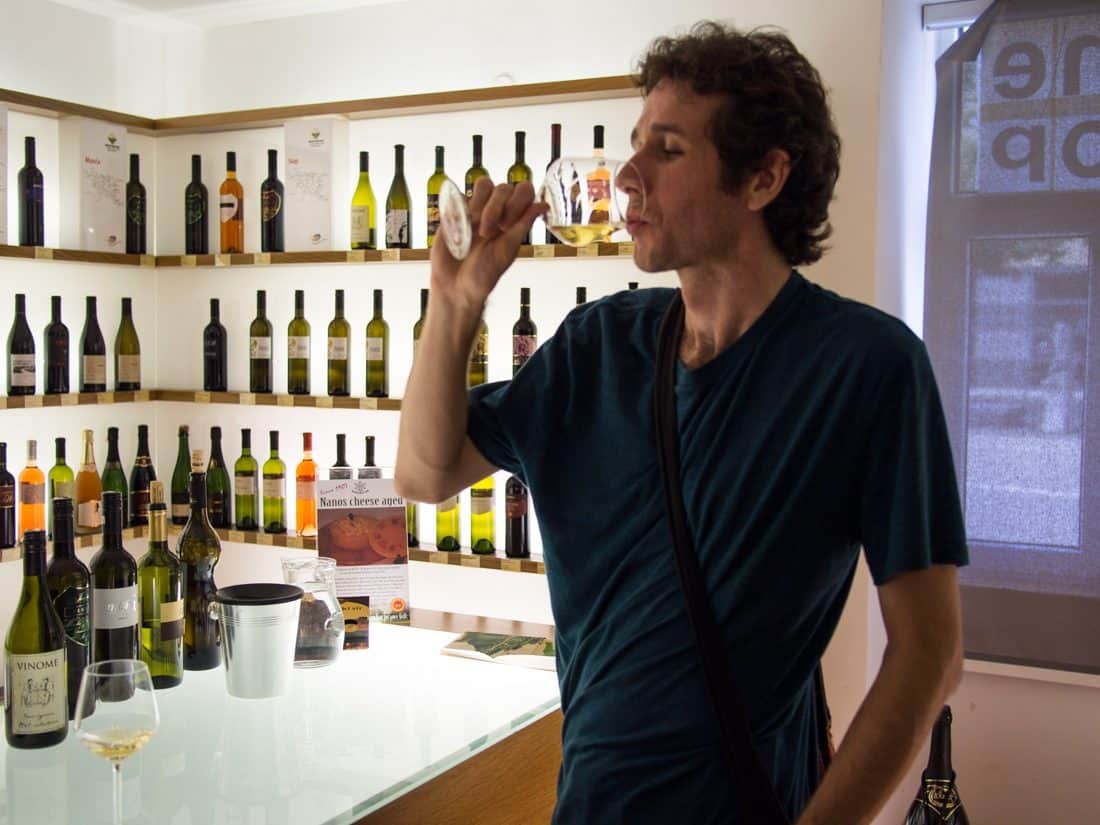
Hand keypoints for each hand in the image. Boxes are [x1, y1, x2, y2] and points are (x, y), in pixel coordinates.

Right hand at [430, 176, 545, 314]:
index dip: (517, 202)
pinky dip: (460, 207)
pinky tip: (458, 228)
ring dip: (480, 203)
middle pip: (503, 188)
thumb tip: (544, 205)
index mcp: (513, 220)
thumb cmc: (483, 274)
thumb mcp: (506, 251)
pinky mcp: (455, 210)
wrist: (454, 286)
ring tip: (473, 228)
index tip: (506, 226)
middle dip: (496, 209)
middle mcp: (496, 211)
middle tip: (487, 234)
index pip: (523, 192)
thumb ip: (523, 225)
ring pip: (484, 183)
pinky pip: (459, 194)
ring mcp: (476, 209)